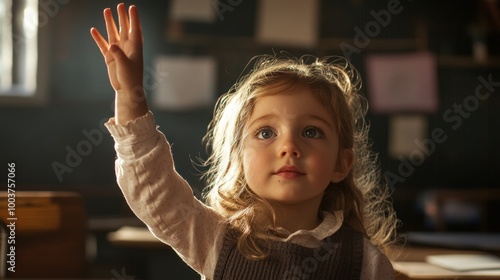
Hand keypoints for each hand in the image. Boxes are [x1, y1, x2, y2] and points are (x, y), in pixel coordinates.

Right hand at [90, 3, 147, 123]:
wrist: (126, 90)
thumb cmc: (131, 78)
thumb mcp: (126, 66)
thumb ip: (119, 55)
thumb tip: (112, 46)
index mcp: (135, 47)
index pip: (135, 29)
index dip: (134, 18)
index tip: (132, 7)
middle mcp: (127, 47)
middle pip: (124, 28)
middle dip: (122, 17)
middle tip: (120, 5)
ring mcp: (118, 51)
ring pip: (113, 33)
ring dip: (109, 23)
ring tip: (106, 11)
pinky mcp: (110, 57)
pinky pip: (103, 45)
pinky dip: (98, 38)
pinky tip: (93, 30)